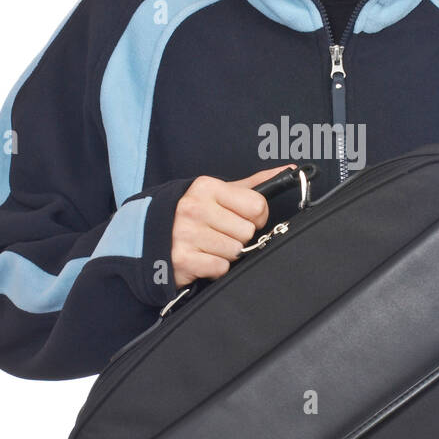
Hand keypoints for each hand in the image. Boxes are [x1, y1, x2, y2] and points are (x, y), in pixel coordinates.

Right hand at [171, 164, 297, 287]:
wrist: (148, 237)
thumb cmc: (192, 215)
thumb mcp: (217, 193)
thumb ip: (253, 185)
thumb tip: (290, 170)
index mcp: (206, 187)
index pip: (258, 205)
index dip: (255, 217)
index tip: (241, 218)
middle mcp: (194, 208)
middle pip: (248, 231)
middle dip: (238, 236)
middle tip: (218, 233)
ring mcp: (187, 234)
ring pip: (236, 251)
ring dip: (226, 253)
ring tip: (208, 245)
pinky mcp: (183, 259)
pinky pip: (221, 267)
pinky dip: (214, 268)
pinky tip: (201, 258)